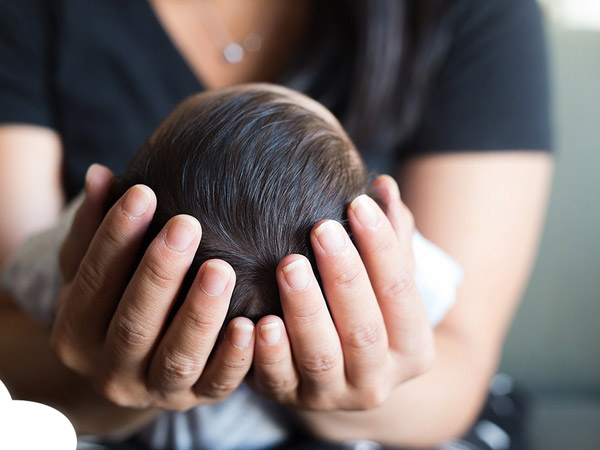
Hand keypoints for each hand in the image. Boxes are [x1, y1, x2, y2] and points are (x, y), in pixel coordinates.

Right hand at [51, 165, 254, 410]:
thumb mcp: (95, 267)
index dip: (114, 237)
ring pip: (177, 357)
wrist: (136, 362)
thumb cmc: (118, 299)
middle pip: (134, 323)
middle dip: (160, 273)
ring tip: (221, 269)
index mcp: (76, 331)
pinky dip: (234, 358)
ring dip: (199, 314)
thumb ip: (96, 227)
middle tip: (187, 224)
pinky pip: (217, 384)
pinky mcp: (196, 399)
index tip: (144, 193)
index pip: (92, 280)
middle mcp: (109, 369)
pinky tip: (250, 324)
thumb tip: (101, 174)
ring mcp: (154, 390)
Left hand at [248, 175, 433, 409]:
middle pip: (364, 328)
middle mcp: (378, 379)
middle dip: (344, 276)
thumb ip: (389, 238)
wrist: (341, 375)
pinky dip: (269, 353)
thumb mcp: (384, 283)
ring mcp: (333, 395)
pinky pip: (279, 380)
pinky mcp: (291, 399)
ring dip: (305, 310)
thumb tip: (384, 186)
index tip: (359, 203)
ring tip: (289, 266)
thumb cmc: (365, 313)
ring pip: (322, 355)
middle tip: (321, 229)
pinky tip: (258, 321)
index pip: (401, 292)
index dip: (382, 247)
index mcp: (412, 347)